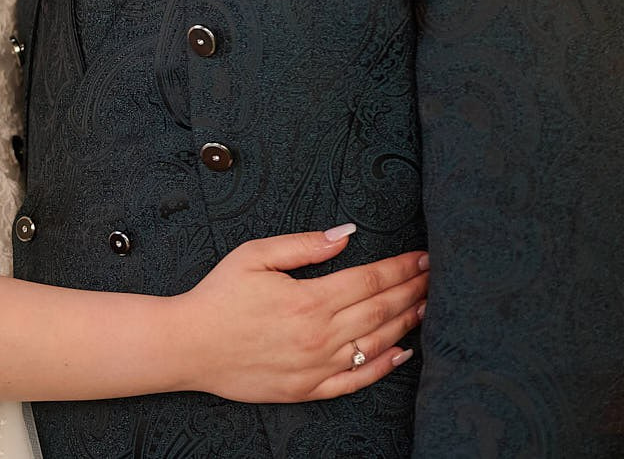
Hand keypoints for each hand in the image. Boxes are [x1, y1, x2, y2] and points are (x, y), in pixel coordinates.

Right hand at [167, 227, 426, 403]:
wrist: (189, 345)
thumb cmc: (218, 295)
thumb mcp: (254, 255)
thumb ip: (303, 245)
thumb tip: (346, 234)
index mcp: (309, 299)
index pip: (370, 280)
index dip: (401, 268)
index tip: (422, 257)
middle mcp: (320, 336)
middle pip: (380, 310)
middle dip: (412, 290)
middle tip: (435, 277)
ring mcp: (317, 366)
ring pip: (376, 343)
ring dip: (405, 323)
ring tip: (426, 306)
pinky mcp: (308, 389)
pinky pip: (356, 380)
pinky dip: (384, 366)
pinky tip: (401, 352)